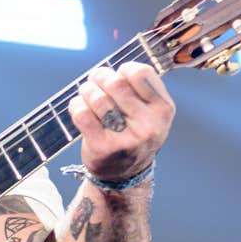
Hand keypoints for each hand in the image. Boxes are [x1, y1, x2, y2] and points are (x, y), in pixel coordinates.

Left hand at [68, 62, 174, 182]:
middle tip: (94, 80)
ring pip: (97, 98)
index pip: (140, 73)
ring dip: (86, 90)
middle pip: (115, 83)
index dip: (123, 69)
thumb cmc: (134, 132)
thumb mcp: (151, 112)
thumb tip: (113, 67)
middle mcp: (148, 125)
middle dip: (99, 77)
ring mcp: (126, 138)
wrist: (125, 174)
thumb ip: (140, 88)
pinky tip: (78, 107)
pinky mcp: (103, 148)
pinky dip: (76, 106)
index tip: (117, 75)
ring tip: (86, 93)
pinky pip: (82, 114)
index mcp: (164, 110)